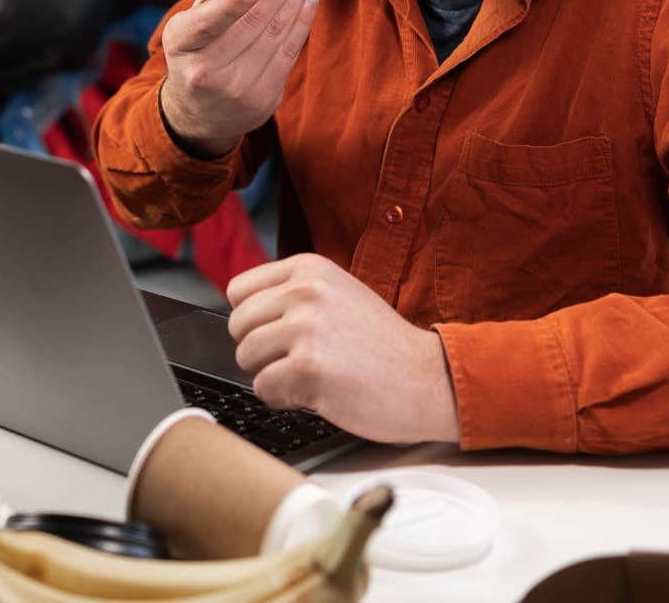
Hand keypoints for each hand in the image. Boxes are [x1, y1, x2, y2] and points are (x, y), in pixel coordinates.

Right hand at [158, 0, 320, 157]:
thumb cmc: (194, 55)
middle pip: (253, 22)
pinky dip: (303, 20)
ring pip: (276, 33)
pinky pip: (289, 52)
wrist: (199, 115)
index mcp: (182, 44)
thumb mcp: (189, 24)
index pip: (207, 23)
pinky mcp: (264, 99)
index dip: (232, 4)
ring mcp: (238, 89)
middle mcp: (207, 71)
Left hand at [225, 254, 460, 444]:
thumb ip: (294, 295)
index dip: (254, 320)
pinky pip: (263, 387)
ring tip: (310, 376)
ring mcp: (307, 327)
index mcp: (310, 268)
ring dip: (271, 375)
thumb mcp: (339, 295)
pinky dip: (283, 398)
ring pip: (246, 357)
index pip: (239, 290)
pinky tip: (315, 394)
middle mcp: (306, 291)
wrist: (430, 378)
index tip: (278, 334)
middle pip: (238, 326)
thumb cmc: (383, 346)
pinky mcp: (309, 367)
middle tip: (298, 360)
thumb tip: (241, 312)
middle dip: (260, 351)